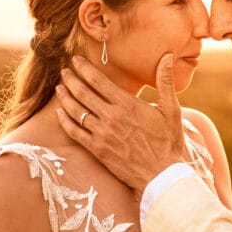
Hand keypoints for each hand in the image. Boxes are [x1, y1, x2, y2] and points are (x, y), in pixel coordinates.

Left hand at [56, 53, 186, 192]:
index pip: (99, 81)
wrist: (162, 175)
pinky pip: (75, 133)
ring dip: (65, 97)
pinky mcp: (97, 150)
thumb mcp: (172, 109)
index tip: (76, 60)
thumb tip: (167, 56)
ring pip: (76, 111)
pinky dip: (65, 121)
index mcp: (128, 105)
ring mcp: (102, 134)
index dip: (84, 68)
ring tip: (59, 88)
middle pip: (83, 93)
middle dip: (71, 79)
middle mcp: (112, 117)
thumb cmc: (168, 142)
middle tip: (64, 71)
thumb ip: (165, 81)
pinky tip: (60, 113)